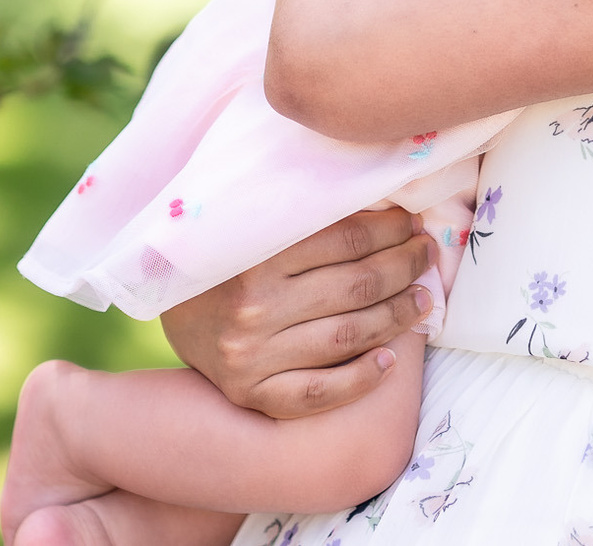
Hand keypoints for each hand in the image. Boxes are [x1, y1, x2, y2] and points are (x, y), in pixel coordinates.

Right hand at [158, 207, 435, 418]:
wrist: (166, 310)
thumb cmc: (223, 260)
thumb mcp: (251, 226)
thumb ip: (303, 215)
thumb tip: (381, 200)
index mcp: (257, 255)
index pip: (346, 240)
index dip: (391, 230)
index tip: (413, 224)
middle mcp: (254, 306)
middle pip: (356, 285)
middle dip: (403, 266)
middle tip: (426, 254)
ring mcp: (252, 354)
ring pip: (348, 335)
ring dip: (397, 316)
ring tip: (422, 300)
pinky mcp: (252, 392)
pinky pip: (318, 392)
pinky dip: (359, 379)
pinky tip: (389, 361)